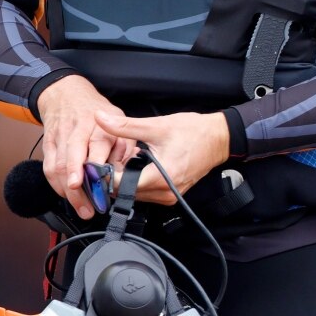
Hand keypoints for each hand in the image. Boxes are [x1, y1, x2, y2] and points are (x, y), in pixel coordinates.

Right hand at [37, 74, 137, 218]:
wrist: (66, 93)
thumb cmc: (96, 111)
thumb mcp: (119, 121)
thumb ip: (124, 146)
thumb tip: (124, 172)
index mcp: (98, 124)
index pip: (97, 148)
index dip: (96, 170)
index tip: (102, 189)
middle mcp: (77, 131)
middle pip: (73, 161)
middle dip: (78, 189)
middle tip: (88, 209)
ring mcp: (60, 138)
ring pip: (58, 168)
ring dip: (67, 193)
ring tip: (80, 208)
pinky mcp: (48, 144)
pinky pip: (49, 168)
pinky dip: (56, 185)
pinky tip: (67, 196)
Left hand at [94, 106, 230, 203]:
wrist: (218, 139)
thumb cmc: (193, 132)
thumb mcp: (156, 126)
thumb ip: (125, 126)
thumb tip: (101, 119)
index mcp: (160, 178)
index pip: (120, 186)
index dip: (105, 175)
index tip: (97, 163)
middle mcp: (165, 193)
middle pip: (125, 193)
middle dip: (114, 177)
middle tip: (110, 157)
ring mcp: (169, 196)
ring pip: (134, 194)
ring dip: (125, 180)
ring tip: (125, 159)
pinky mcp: (171, 194)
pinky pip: (146, 192)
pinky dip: (137, 181)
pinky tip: (137, 165)